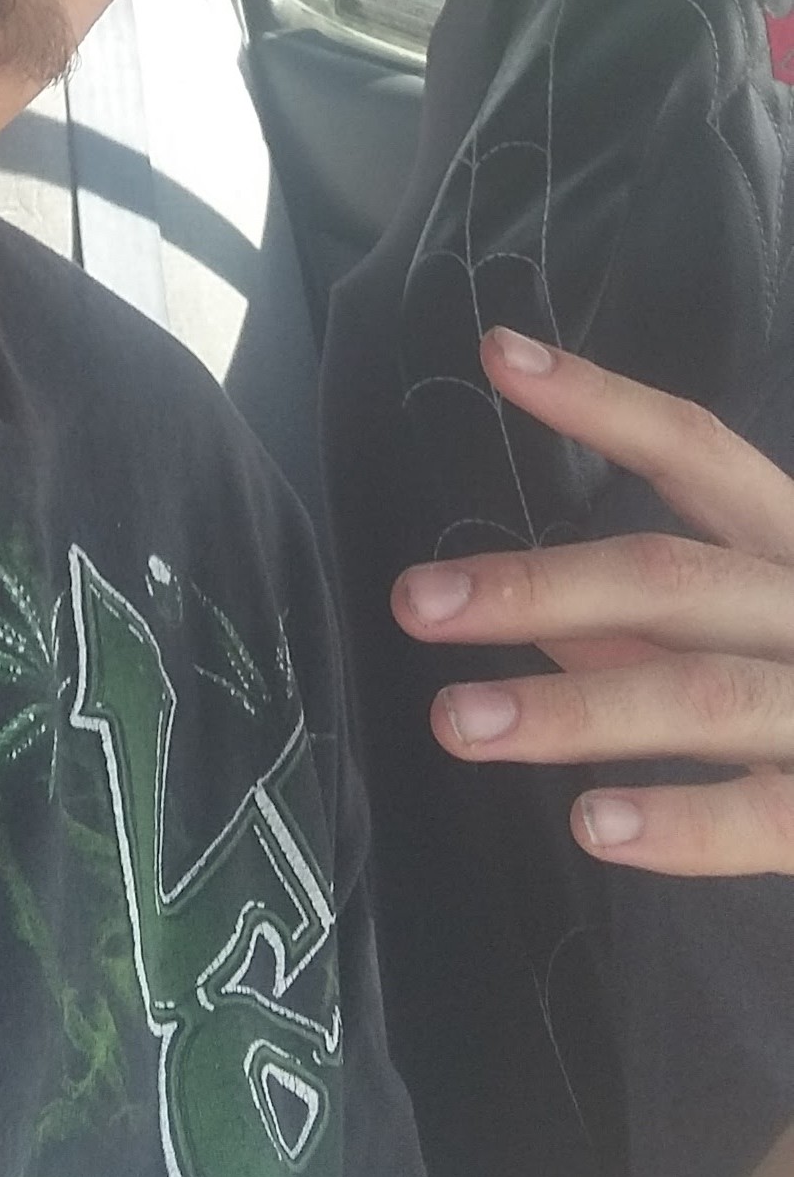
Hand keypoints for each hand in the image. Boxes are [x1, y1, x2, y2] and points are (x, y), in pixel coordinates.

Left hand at [392, 328, 793, 874]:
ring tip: (456, 721)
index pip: (698, 452)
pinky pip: (766, 815)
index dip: (603, 403)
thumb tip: (545, 629)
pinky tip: (592, 823)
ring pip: (702, 693)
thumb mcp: (769, 626)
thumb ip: (663, 630)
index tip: (499, 353)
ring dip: (571, 710)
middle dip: (538, 587)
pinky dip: (679, 823)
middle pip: (673, 578)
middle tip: (417, 603)